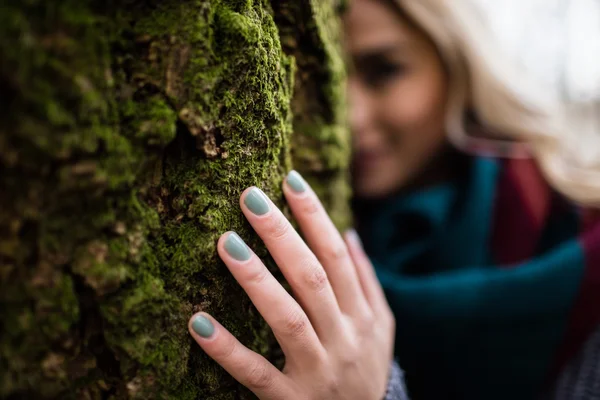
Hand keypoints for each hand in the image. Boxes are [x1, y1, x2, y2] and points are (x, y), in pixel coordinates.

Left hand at [188, 171, 395, 398]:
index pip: (336, 256)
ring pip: (286, 318)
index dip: (314, 217)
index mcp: (361, 315)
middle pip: (311, 277)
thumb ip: (366, 281)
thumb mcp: (381, 327)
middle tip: (249, 197)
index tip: (289, 180)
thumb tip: (351, 233)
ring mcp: (316, 369)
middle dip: (281, 234)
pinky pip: (255, 373)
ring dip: (256, 280)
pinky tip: (199, 322)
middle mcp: (341, 337)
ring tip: (225, 242)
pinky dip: (227, 349)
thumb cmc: (366, 368)